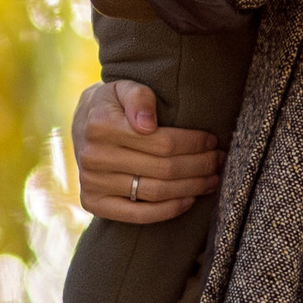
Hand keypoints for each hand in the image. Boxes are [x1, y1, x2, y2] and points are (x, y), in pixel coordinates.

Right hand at [71, 79, 220, 223]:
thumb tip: (148, 124)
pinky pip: (138, 215)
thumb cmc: (113, 104)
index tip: (212, 141)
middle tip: (219, 161)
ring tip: (212, 180)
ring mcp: (92, 183)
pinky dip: (168, 210)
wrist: (82, 125)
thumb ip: (139, 97)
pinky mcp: (93, 203)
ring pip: (156, 192)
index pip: (163, 142)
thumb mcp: (124, 88)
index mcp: (101, 125)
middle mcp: (93, 156)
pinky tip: (189, 200)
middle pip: (164, 169)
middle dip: (199, 166)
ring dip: (191, 188)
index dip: (194, 144)